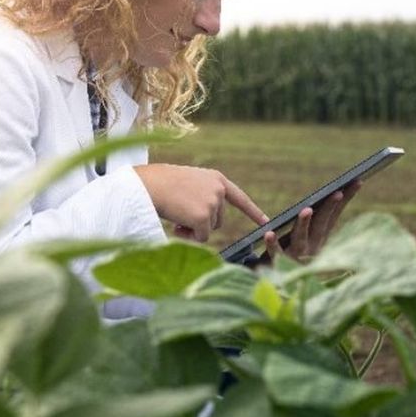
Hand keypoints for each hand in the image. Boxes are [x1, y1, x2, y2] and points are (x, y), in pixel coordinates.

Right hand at [133, 163, 267, 242]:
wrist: (148, 185)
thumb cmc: (162, 185)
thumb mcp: (189, 184)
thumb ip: (203, 196)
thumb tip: (206, 222)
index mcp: (216, 179)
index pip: (239, 198)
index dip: (252, 211)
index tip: (266, 221)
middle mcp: (218, 190)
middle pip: (218, 219)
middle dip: (201, 222)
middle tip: (181, 214)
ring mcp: (212, 203)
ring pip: (209, 229)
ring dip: (193, 229)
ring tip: (177, 216)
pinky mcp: (204, 217)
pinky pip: (200, 237)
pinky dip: (189, 236)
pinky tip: (176, 224)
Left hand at [263, 180, 360, 260]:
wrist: (280, 284)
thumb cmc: (295, 256)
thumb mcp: (310, 239)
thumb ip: (319, 221)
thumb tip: (333, 195)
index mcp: (321, 239)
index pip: (334, 215)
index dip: (345, 199)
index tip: (357, 181)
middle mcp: (312, 247)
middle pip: (321, 224)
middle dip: (329, 208)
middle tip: (337, 192)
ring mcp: (296, 255)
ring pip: (301, 237)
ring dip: (304, 223)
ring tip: (306, 210)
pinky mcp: (278, 262)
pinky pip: (275, 252)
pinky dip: (272, 243)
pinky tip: (269, 233)